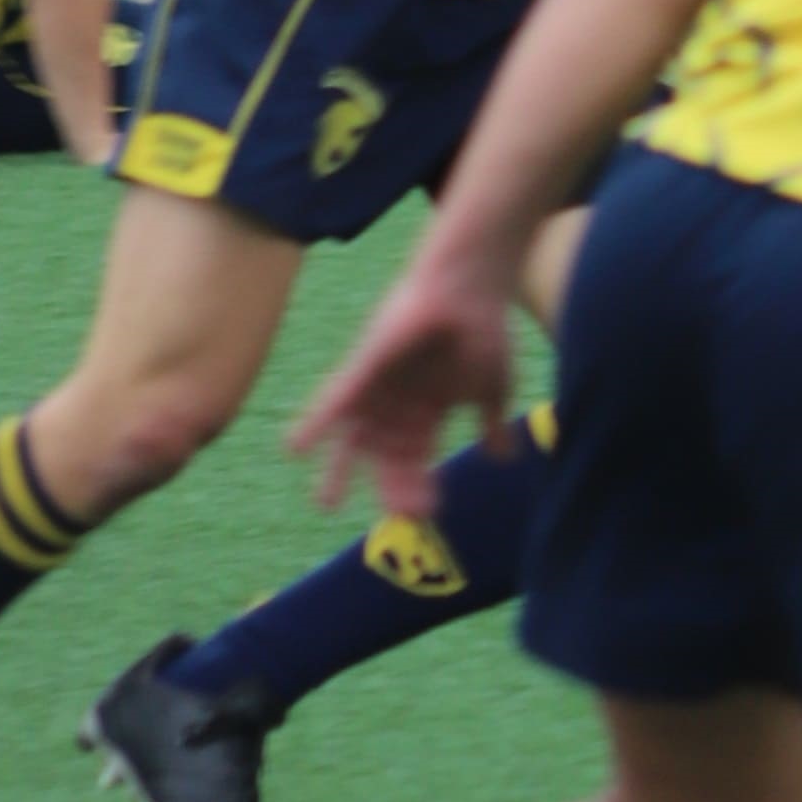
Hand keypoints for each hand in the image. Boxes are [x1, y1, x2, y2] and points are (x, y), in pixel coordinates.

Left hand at [290, 242, 520, 518]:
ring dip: (341, 470)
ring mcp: (378, 385)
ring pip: (355, 438)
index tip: (428, 514)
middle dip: (392, 486)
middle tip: (399, 517)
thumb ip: (489, 425)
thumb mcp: (491, 388)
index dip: (420, 486)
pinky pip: (334, 401)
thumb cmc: (485, 329)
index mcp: (425, 410)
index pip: (416, 459)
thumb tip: (504, 458)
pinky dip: (316, 424)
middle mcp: (396, 402)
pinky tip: (297, 449)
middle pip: (387, 456)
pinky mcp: (365, 365)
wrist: (474, 284)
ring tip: (327, 504)